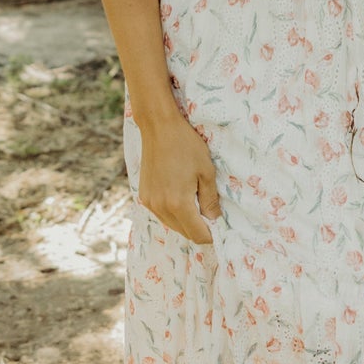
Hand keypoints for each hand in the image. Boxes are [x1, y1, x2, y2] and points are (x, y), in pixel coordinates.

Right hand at [136, 107, 221, 244]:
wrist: (159, 128)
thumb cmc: (186, 146)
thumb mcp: (206, 173)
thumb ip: (210, 201)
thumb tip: (215, 220)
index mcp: (179, 204)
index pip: (197, 235)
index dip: (211, 236)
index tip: (220, 228)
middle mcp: (161, 207)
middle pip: (184, 233)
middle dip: (199, 229)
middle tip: (211, 215)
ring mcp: (149, 202)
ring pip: (172, 225)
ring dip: (186, 222)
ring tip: (197, 204)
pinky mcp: (143, 196)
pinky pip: (162, 214)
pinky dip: (174, 213)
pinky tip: (181, 198)